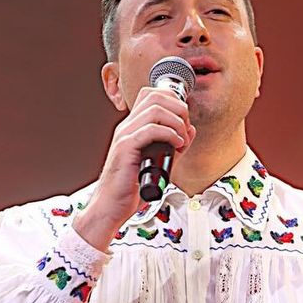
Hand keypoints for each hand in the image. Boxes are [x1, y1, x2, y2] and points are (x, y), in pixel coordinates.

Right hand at [73, 87, 195, 247]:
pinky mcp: (125, 148)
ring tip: (182, 137)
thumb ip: (174, 145)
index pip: (152, 96)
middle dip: (179, 108)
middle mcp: (127, 127)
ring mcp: (125, 136)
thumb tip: (190, 130)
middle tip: (186, 127)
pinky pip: (150, 130)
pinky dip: (169, 134)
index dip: (174, 101)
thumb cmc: (130, 188)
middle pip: (155, 96)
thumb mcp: (159, 161)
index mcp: (133, 127)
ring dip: (176, 121)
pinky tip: (176, 144)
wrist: (112, 206)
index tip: (185, 120)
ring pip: (154, 109)